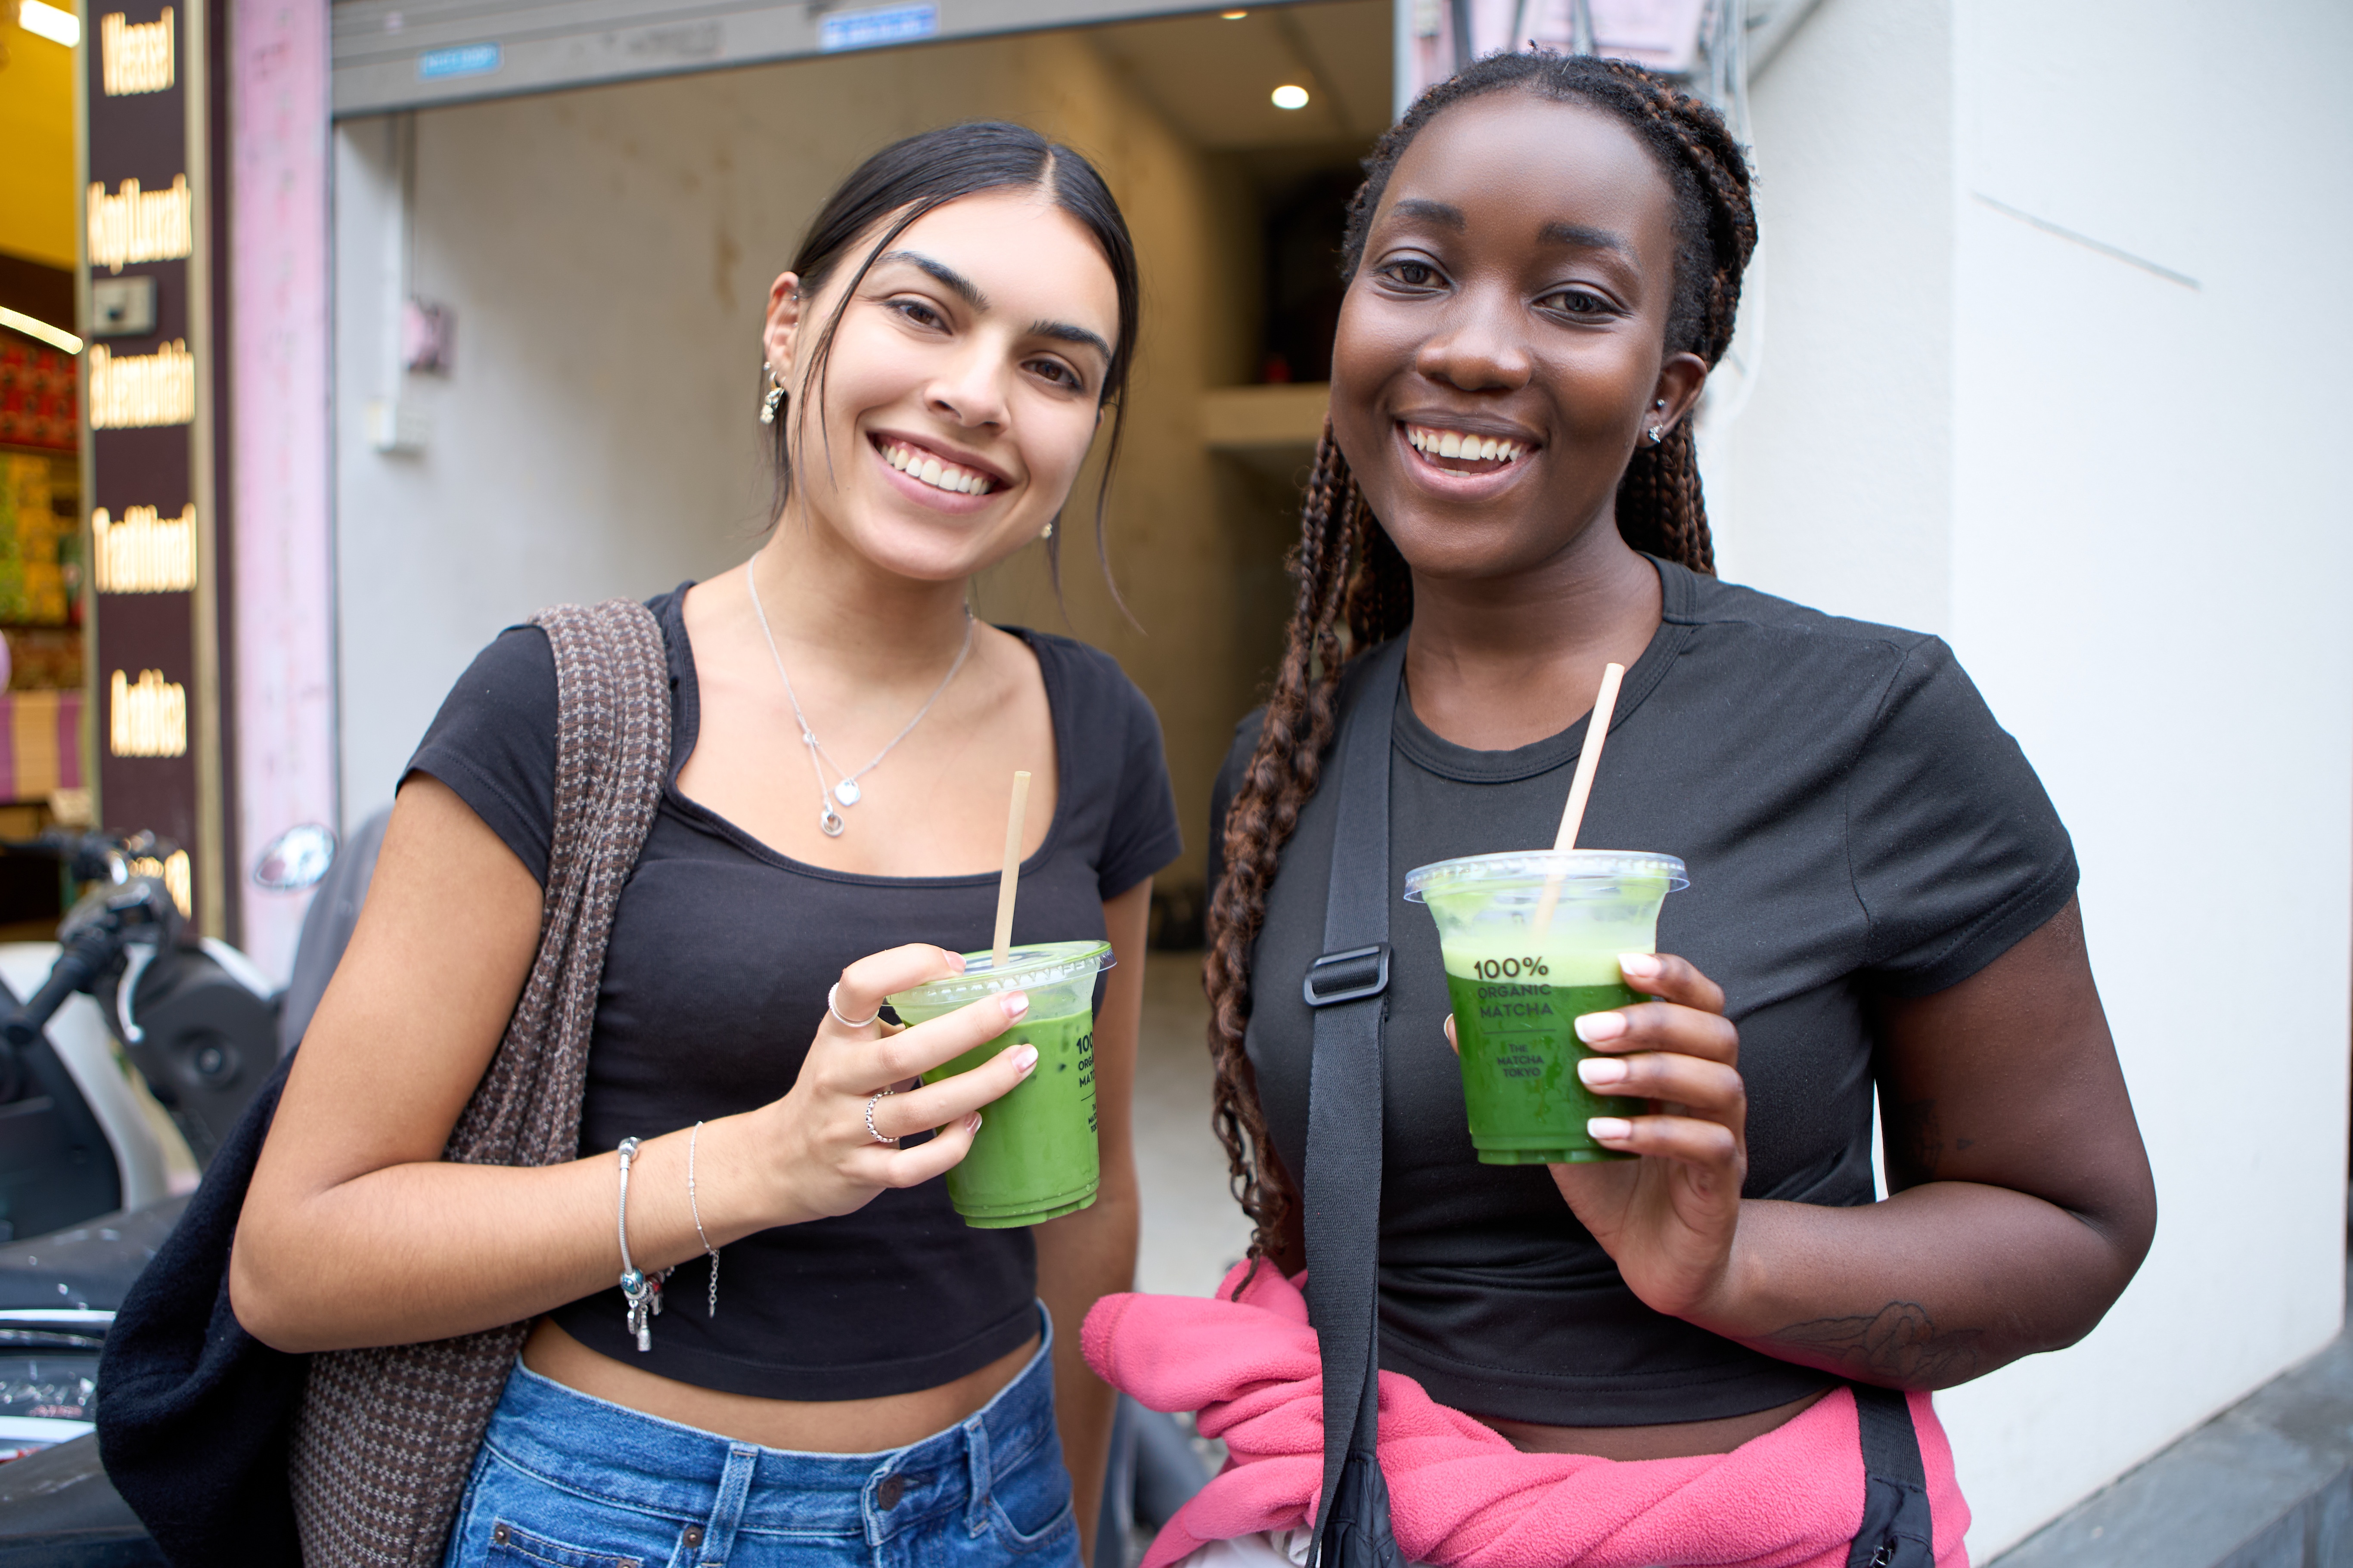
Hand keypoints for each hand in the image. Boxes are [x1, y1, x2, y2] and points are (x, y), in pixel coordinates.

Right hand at [751, 944, 1038, 1225]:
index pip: (859, 985)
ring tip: (1023, 1063)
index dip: (909, 965)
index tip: (956, 964)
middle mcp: (837, 1078)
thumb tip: (974, 995)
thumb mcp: (849, 1046)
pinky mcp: (859, 1172)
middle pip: (903, 1052)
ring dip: (979, 1085)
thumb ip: (898, 1024)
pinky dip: (950, 1146)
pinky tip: (975, 1124)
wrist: (779, 1162)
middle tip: (1017, 1006)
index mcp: (837, 1035)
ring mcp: (845, 1129)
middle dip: (968, 1028)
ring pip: (919, 1109)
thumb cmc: (834, 1091)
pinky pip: (913, 1166)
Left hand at [1497, 951, 1746, 1320]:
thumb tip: (1460, 1022)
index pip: (1700, 999)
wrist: (1653, 1255)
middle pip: (1715, 1032)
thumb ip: (1529, 1069)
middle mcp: (1715, 1088)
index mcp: (1685, 1059)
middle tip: (1587, 1028)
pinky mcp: (1721, 1183)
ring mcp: (1726, 1134)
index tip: (1626, 961)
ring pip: (1715, 1083)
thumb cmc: (1614, 1174)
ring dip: (1650, 1071)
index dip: (1673, 974)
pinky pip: (1707, 1146)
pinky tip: (1605, 1135)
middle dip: (1652, 1021)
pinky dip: (1655, 1136)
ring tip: (1588, 1076)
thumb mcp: (1564, 1114)